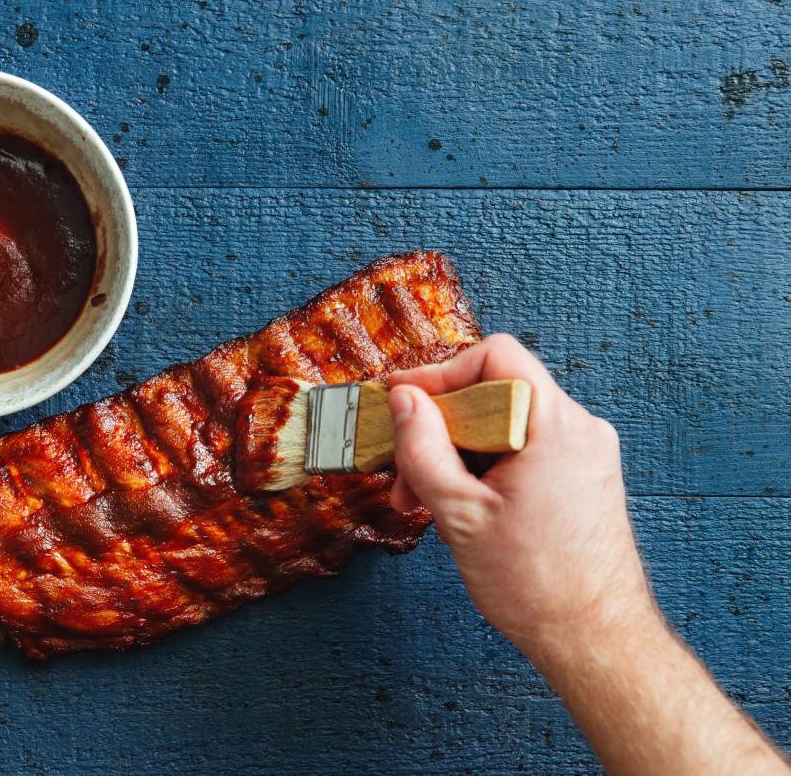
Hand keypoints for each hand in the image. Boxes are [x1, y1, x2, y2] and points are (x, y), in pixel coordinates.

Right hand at [386, 334, 656, 660]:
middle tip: (404, 469)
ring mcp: (584, 453)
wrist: (594, 639)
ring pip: (503, 426)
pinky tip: (459, 507)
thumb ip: (423, 447)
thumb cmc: (538, 586)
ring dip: (457, 455)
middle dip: (440, 428)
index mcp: (555, 427)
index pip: (495, 358)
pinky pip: (521, 450)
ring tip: (425, 500)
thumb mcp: (459, 512)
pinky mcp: (581, 476)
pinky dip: (484, 469)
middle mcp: (579, 429)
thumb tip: (403, 400)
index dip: (440, 373)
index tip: (402, 399)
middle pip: (495, 393)